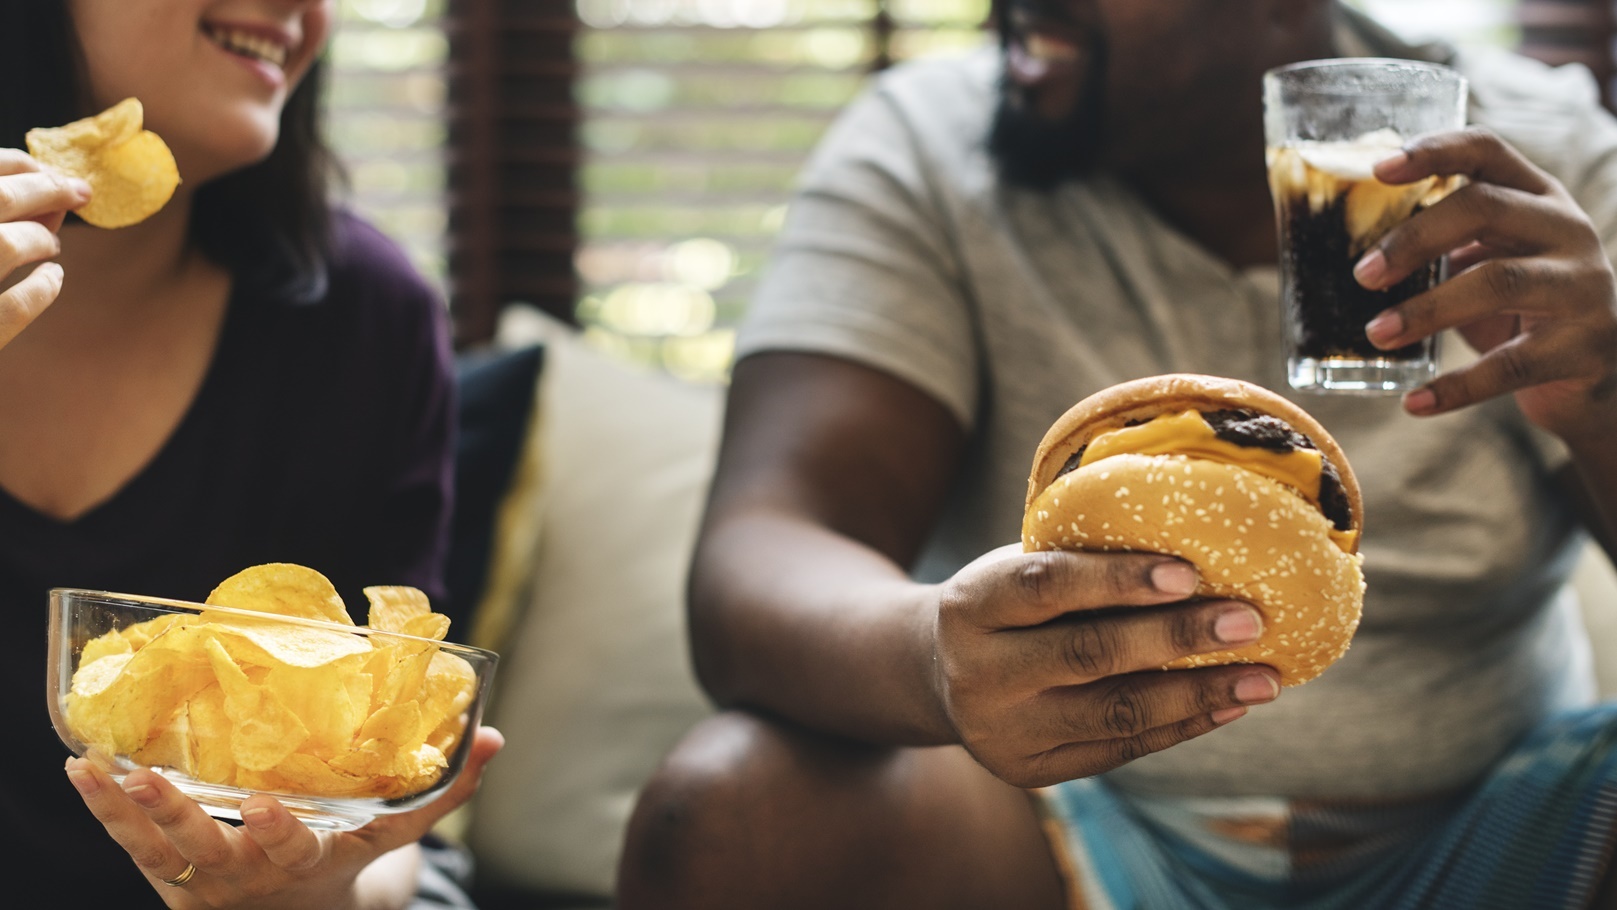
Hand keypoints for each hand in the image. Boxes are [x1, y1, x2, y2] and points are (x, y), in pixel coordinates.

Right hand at [0, 149, 89, 348]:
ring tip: (53, 244)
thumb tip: (32, 187)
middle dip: (47, 190)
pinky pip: (12, 309)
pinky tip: (54, 277)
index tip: (49, 170)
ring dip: (39, 238)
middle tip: (80, 191)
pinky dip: (41, 290)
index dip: (21, 165)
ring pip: (4, 246)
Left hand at [65, 726, 503, 909]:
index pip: (293, 846)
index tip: (263, 806)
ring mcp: (203, 876)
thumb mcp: (393, 834)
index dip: (277, 830)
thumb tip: (494, 735)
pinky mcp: (168, 872)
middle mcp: (249, 873)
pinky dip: (105, 808)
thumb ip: (444, 788)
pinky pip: (130, 843)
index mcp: (307, 860)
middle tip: (154, 782)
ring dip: (127, 808)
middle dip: (182, 816)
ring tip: (102, 769)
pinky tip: (82, 768)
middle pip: (210, 846)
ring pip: (159, 846)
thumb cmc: (344, 862)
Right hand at [930, 545, 1279, 788]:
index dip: (1116, 578)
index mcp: (969, 605)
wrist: (935, 673)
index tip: (1189, 571)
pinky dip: (1183, 725)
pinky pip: (1120, 749)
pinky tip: (1229, 702)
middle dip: (1177, 637)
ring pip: (1114, 713)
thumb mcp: (1016, 567)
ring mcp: (1003, 729)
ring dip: (1198, 692)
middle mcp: (978, 672)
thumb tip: (1198, 540)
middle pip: (1087, 654)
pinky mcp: (1030, 770)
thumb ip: (1080, 560)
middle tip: (1250, 620)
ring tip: (1264, 675)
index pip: (1045, 586)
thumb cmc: (1005, 602)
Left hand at [1353, 127, 1616, 440]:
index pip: (1487, 150)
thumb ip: (1439, 247)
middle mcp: (1567, 229)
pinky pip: (1510, 365)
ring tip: (1376, 333)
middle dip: (1414, 238)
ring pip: (1498, 282)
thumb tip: (1348, 250)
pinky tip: (1414, 402)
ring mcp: (1582, 285)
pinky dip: (1455, 387)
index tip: (1378, 168)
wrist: (1594, 378)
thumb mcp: (1485, 263)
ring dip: (1427, 309)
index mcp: (1536, 197)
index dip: (1434, 151)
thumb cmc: (1521, 310)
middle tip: (1363, 274)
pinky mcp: (1584, 346)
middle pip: (1486, 207)